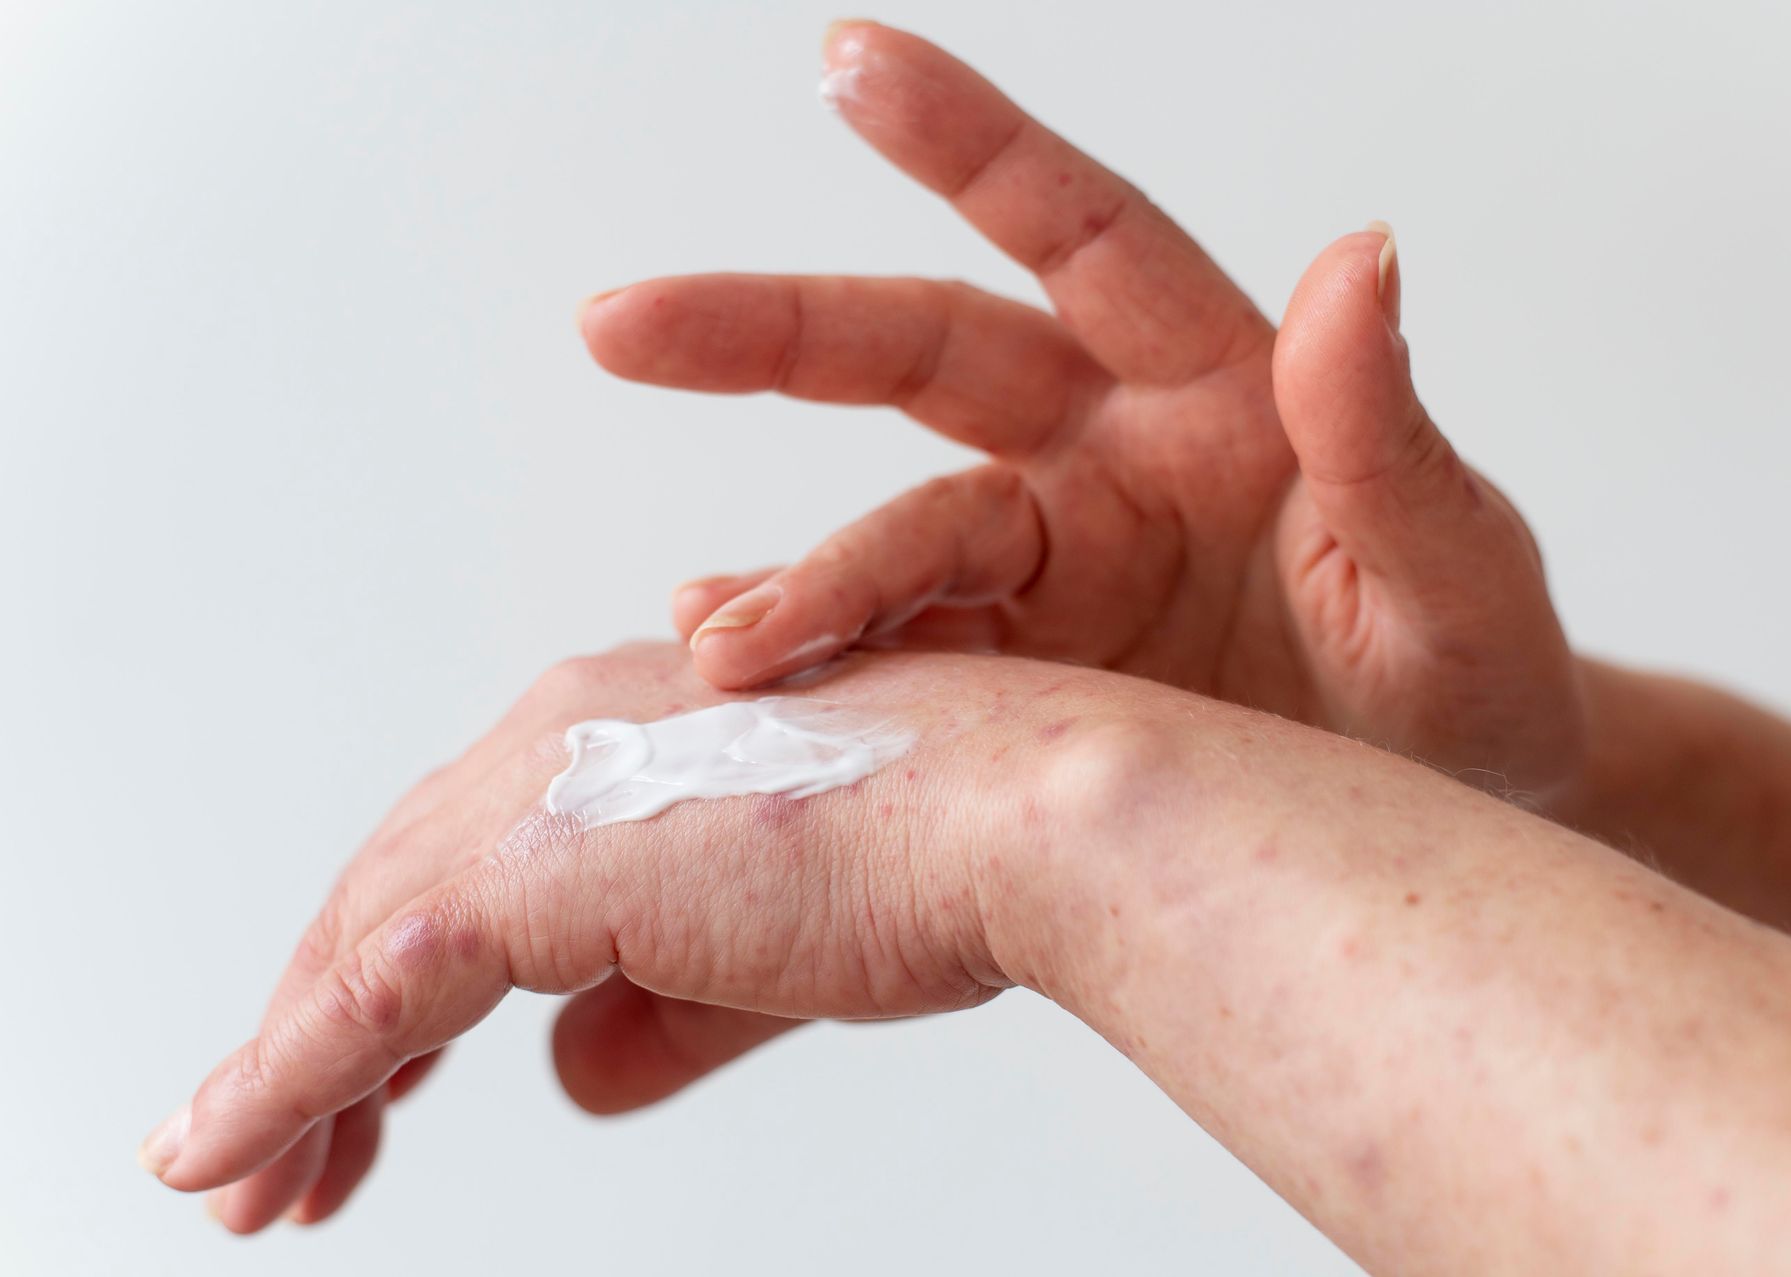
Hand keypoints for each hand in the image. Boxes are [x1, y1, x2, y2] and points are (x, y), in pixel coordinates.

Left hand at [140, 643, 1097, 1230]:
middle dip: (324, 1038)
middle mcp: (558, 739)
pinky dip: (284, 1081)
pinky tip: (232, 1156)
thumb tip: (570, 1073)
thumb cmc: (942, 859)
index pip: (463, 860)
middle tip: (280, 1161)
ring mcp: (540, 795)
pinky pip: (372, 996)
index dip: (399, 985)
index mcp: (620, 731)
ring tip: (247, 1188)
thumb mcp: (769, 951)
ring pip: (361, 947)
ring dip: (290, 1077)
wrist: (1022, 817)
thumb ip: (658, 1011)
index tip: (367, 1093)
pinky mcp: (537, 870)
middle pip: (388, 898)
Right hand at [579, 21, 1580, 795]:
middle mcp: (1107, 453)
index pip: (1079, 232)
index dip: (969, 147)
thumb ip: (1390, 434)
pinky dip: (823, 659)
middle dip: (773, 333)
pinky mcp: (1021, 672)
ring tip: (722, 637)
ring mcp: (1054, 566)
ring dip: (802, 578)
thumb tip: (1359, 260)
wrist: (1441, 819)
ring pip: (893, 534)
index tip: (850, 60)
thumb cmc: (1469, 678)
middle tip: (625, 322)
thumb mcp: (1457, 566)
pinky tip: (740, 674)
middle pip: (919, 354)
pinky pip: (899, 649)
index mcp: (1214, 385)